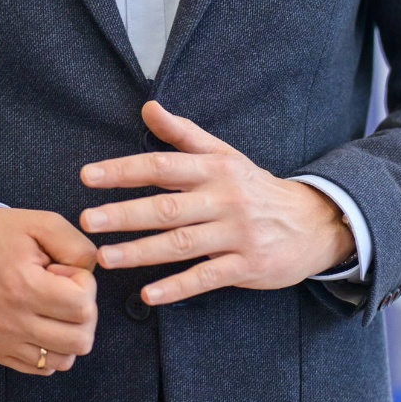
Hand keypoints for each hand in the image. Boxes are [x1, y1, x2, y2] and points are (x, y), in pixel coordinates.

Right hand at [0, 207, 98, 374]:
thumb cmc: (0, 236)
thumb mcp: (42, 224)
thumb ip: (76, 246)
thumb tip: (92, 273)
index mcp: (23, 286)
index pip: (83, 308)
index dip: (85, 286)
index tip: (67, 273)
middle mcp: (10, 320)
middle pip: (79, 340)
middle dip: (83, 313)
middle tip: (64, 292)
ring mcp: (0, 340)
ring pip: (63, 360)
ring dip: (68, 334)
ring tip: (52, 308)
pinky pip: (41, 367)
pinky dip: (50, 349)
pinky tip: (41, 323)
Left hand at [78, 101, 355, 306]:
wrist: (314, 222)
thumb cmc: (255, 187)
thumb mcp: (224, 155)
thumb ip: (182, 134)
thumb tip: (147, 107)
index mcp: (215, 169)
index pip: (162, 166)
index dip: (124, 171)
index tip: (88, 176)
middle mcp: (225, 199)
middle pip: (167, 207)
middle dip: (124, 214)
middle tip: (87, 220)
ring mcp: (237, 234)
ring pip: (181, 244)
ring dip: (141, 252)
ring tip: (104, 258)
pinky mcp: (247, 266)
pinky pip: (207, 278)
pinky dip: (177, 287)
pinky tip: (148, 294)